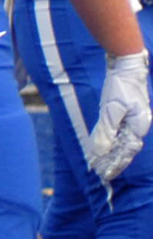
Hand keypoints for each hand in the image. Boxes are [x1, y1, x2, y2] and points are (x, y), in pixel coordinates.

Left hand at [87, 51, 150, 181]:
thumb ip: (106, 131)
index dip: (116, 164)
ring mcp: (133, 118)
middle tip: (100, 173)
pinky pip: (118, 130)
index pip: (126, 151)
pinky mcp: (126, 111)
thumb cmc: (121, 86)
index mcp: (138, 126)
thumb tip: (100, 151)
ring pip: (122, 140)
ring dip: (111, 152)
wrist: (126, 64)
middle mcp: (138, 124)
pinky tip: (103, 144)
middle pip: (125, 148)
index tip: (105, 174)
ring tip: (99, 163)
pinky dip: (110, 139)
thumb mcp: (111, 109)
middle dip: (113, 161)